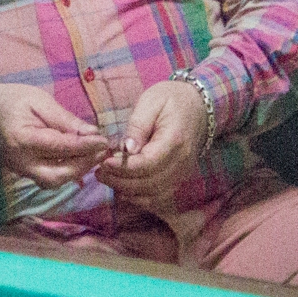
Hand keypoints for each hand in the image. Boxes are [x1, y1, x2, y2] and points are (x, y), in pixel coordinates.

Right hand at [0, 83, 111, 187]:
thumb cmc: (14, 99)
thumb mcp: (41, 101)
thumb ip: (65, 120)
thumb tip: (92, 134)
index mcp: (22, 138)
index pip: (60, 147)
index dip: (85, 146)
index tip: (104, 141)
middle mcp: (19, 160)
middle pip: (57, 175)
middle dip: (82, 166)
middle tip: (101, 152)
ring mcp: (18, 169)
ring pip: (53, 181)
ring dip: (77, 171)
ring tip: (93, 155)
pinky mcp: (22, 172)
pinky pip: (48, 178)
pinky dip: (66, 171)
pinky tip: (79, 160)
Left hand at [97, 78, 208, 207]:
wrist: (198, 106)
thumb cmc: (171, 99)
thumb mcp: (150, 102)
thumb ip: (137, 126)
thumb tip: (126, 149)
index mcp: (175, 140)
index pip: (149, 163)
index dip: (124, 167)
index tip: (104, 162)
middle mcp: (182, 162)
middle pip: (150, 183)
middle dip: (121, 181)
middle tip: (99, 172)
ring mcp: (183, 173)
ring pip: (154, 194)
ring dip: (127, 191)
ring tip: (107, 178)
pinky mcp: (179, 178)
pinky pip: (160, 196)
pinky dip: (140, 197)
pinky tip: (123, 187)